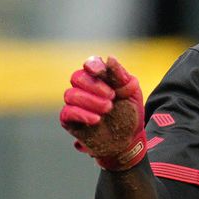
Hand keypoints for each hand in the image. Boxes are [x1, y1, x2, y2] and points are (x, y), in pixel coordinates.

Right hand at [59, 55, 147, 170]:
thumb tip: (110, 58)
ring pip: (71, 94)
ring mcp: (76, 104)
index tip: (100, 72)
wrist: (128, 140)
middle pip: (77, 77)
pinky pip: (67, 112)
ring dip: (91, 101)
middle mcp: (85, 88)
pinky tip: (96, 119)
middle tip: (111, 97)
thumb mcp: (131, 93)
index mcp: (100, 78)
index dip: (93, 66)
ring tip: (108, 109)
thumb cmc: (129, 114)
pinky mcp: (70, 120)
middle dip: (94, 86)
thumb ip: (120, 76)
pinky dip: (82, 114)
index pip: (90, 64)